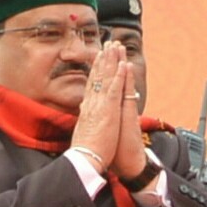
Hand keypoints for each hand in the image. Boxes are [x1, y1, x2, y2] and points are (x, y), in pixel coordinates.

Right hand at [72, 41, 129, 176]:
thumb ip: (85, 121)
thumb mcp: (83, 132)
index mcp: (86, 110)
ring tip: (115, 47)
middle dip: (103, 60)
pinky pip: (114, 89)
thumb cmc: (85, 153)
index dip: (95, 70)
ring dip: (111, 61)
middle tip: (107, 45)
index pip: (91, 85)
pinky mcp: (108, 111)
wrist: (84, 161)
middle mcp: (91, 104)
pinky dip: (119, 76)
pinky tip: (123, 64)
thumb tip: (83, 114)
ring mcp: (100, 106)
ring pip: (106, 79)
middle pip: (97, 77)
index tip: (99, 58)